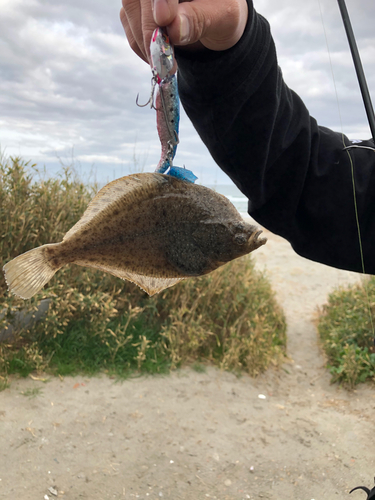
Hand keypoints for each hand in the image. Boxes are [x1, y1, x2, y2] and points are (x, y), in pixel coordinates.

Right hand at [120, 0, 247, 64]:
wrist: (215, 21)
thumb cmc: (223, 13)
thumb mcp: (223, 18)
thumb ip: (200, 20)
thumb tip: (174, 30)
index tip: (164, 19)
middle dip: (150, 29)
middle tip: (163, 59)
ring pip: (130, 9)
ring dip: (144, 42)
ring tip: (164, 64)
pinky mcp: (135, 5)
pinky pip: (128, 24)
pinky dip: (141, 45)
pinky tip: (159, 57)